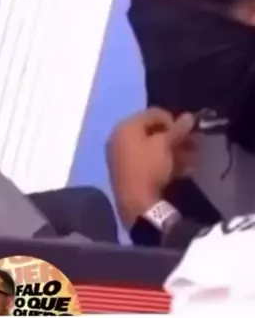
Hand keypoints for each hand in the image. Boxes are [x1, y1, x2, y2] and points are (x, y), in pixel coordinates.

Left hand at [106, 108, 195, 228]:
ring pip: (154, 149)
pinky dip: (167, 163)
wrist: (135, 203)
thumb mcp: (165, 144)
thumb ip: (178, 129)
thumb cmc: (148, 166)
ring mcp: (124, 157)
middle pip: (154, 132)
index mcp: (126, 127)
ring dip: (177, 151)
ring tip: (196, 157)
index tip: (188, 129)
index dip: (173, 119)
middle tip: (196, 143)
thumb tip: (189, 116)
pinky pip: (150, 162)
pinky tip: (187, 170)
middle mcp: (121, 139)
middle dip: (177, 137)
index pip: (152, 114)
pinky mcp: (130, 173)